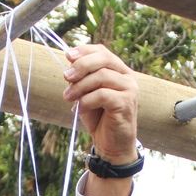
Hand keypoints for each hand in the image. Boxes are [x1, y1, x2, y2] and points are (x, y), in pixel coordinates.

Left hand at [64, 44, 138, 163]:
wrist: (112, 144)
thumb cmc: (99, 118)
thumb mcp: (86, 94)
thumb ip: (81, 78)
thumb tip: (69, 60)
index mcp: (119, 71)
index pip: (102, 51)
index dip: (85, 51)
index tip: (68, 55)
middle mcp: (127, 77)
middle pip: (103, 59)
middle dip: (81, 66)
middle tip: (65, 77)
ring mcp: (129, 89)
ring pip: (101, 76)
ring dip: (80, 86)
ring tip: (68, 97)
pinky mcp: (126, 103)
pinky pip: (102, 95)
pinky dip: (87, 100)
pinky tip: (80, 108)